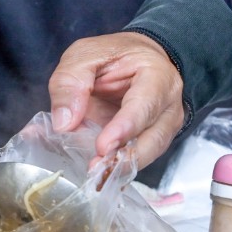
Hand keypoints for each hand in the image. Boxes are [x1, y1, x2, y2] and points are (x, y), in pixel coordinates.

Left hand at [48, 31, 185, 168]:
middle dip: (125, 158)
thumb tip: (63, 123)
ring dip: (121, 168)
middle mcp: (167, 105)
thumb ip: (70, 82)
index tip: (103, 146)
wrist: (133, 58)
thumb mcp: (83, 55)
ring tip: (95, 177)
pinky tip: (98, 175)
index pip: (145, 106)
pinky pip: (135, 158)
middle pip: (153, 139)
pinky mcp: (148, 140)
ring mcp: (162, 126)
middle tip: (96, 169)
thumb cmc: (112, 55)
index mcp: (157, 76)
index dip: (124, 128)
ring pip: (148, 154)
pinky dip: (116, 168)